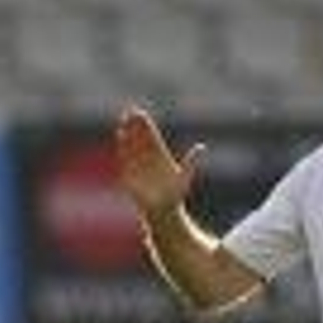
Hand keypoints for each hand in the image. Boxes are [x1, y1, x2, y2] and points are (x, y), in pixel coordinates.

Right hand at [113, 105, 204, 220]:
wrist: (164, 209)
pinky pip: (125, 159)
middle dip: (135, 126)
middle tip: (130, 113)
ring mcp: (139, 165)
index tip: (140, 113)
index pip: (151, 136)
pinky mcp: (130, 174)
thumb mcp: (185, 176)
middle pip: (140, 138)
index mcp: (160, 155)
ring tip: (123, 123)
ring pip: (132, 147)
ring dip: (127, 135)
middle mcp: (148, 158)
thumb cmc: (176, 194)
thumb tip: (201, 147)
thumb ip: (191, 161)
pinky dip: (123, 149)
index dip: (145, 125)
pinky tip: (121, 139)